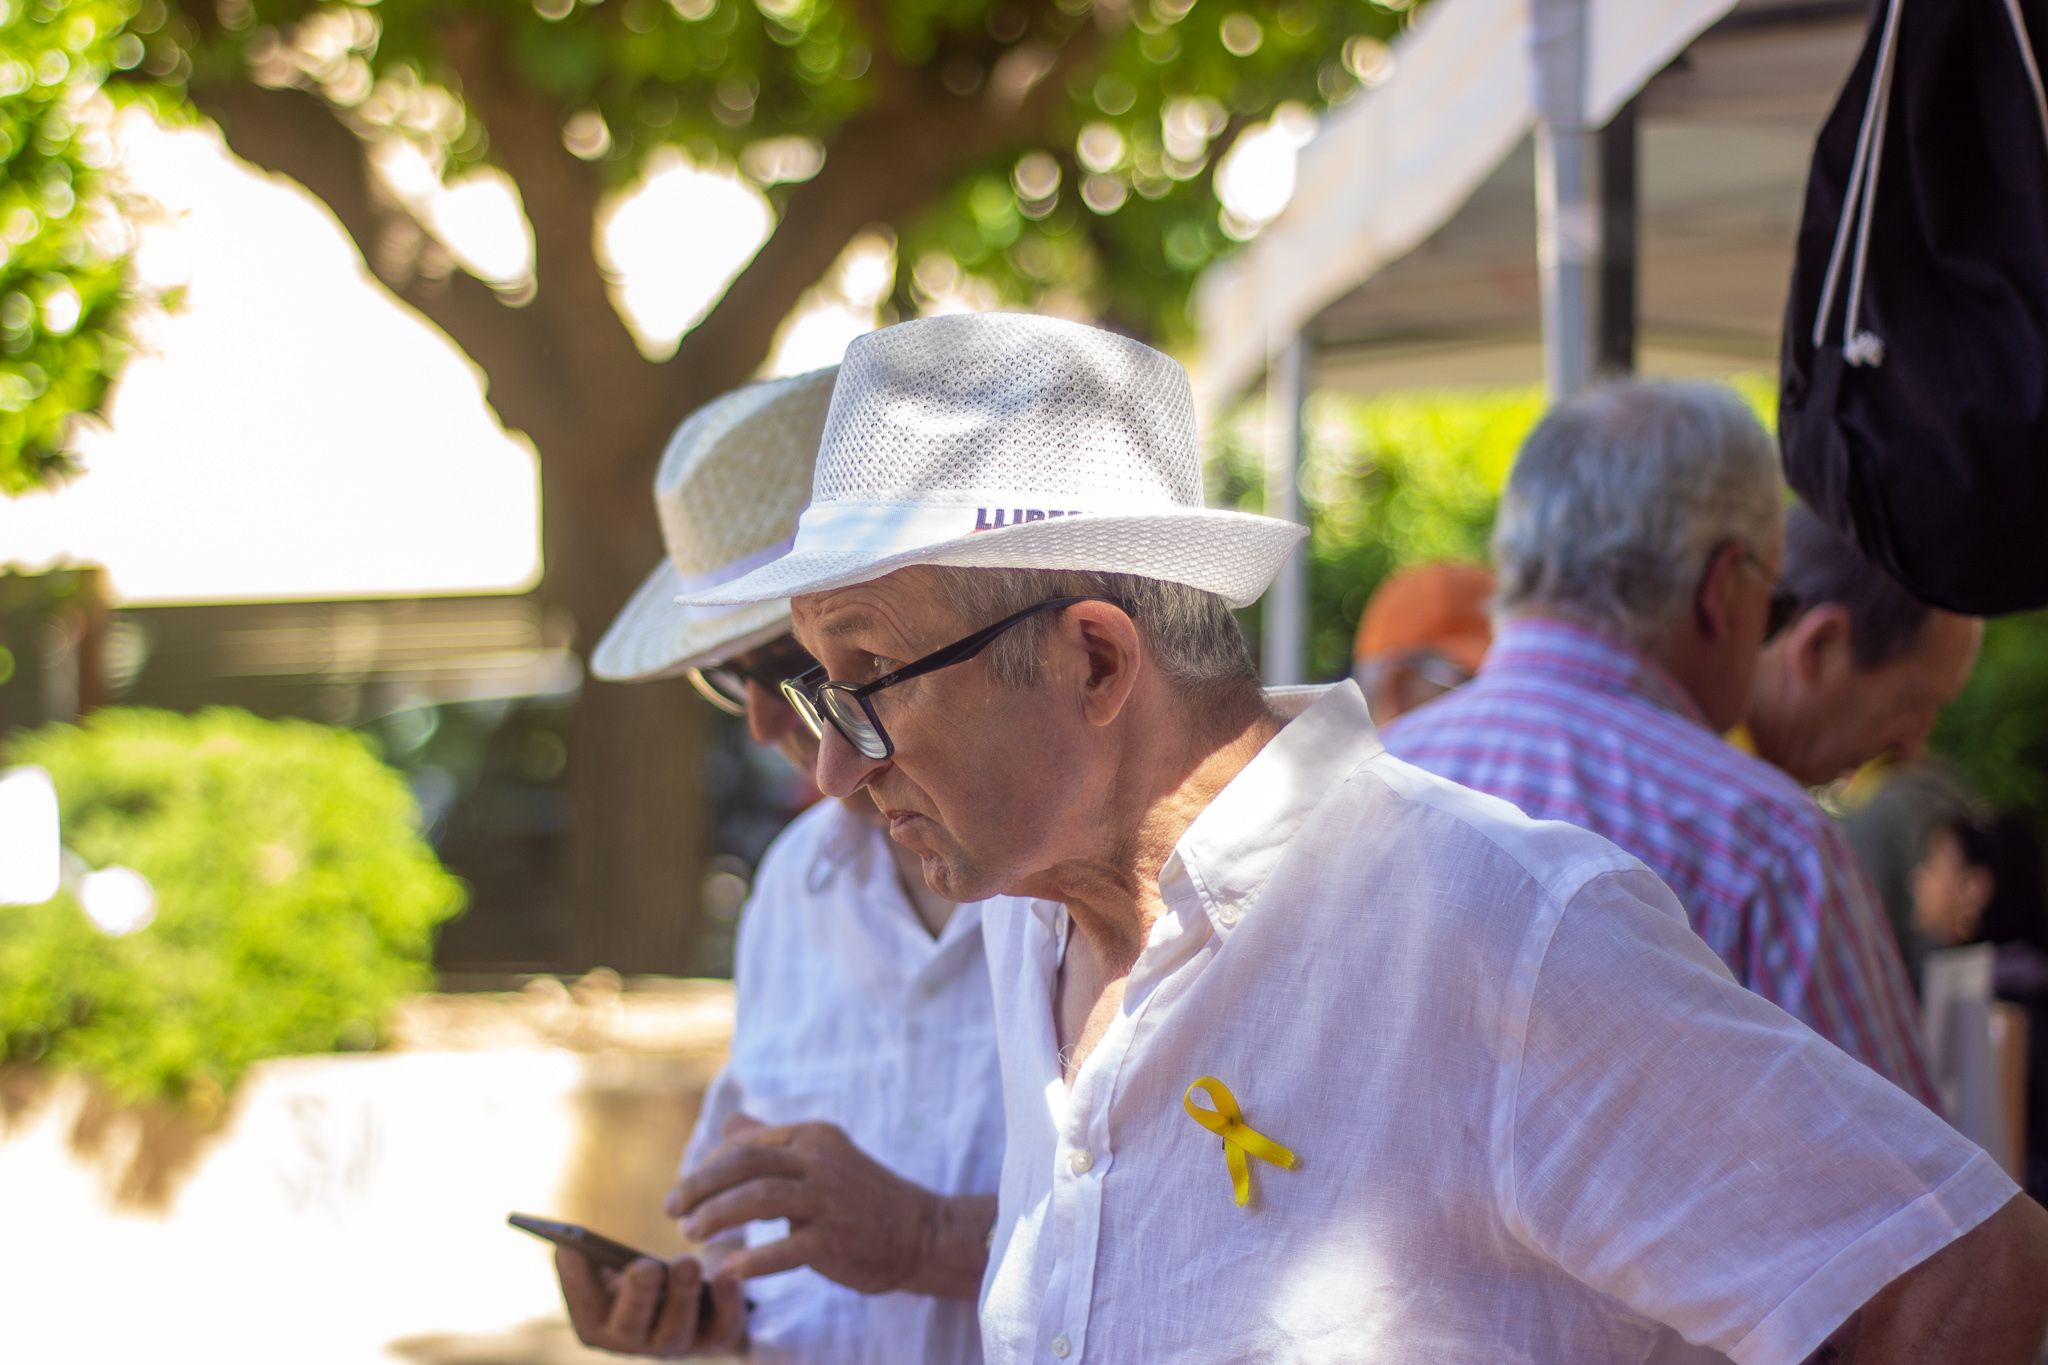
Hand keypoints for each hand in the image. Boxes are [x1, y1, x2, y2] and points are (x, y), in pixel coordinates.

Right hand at [554, 1246, 746, 1357]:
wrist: (698, 1295)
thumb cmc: (645, 1273)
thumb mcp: (617, 1266)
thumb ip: (596, 1259)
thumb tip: (571, 1246)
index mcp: (601, 1326)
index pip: (584, 1314)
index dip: (575, 1284)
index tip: (571, 1248)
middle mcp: (636, 1342)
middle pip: (630, 1329)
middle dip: (636, 1297)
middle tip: (644, 1266)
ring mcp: (677, 1345)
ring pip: (676, 1333)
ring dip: (681, 1296)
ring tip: (686, 1262)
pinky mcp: (717, 1339)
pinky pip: (724, 1328)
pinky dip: (727, 1302)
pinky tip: (726, 1274)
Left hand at [666, 1113, 946, 1295]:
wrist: (923, 1232)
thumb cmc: (862, 1198)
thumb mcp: (820, 1158)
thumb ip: (774, 1142)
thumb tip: (730, 1124)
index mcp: (813, 1137)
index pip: (745, 1145)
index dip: (706, 1168)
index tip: (683, 1193)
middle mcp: (821, 1161)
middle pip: (746, 1163)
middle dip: (700, 1186)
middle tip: (671, 1211)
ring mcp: (831, 1200)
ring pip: (761, 1197)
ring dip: (718, 1215)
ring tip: (690, 1235)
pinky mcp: (838, 1239)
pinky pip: (787, 1248)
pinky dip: (753, 1259)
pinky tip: (728, 1271)